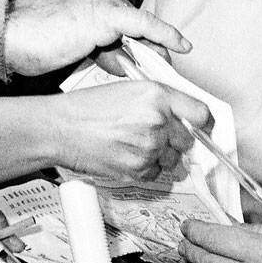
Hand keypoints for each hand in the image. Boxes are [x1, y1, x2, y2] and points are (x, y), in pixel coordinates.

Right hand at [3, 0, 191, 75]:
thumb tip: (124, 61)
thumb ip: (101, 45)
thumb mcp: (72, 40)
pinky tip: (181, 45)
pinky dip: (165, 35)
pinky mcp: (105, 12)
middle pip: (129, 17)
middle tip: (159, 61)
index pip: (117, 10)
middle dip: (142, 43)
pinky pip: (145, 24)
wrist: (6, 37)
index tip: (148, 50)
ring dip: (148, 47)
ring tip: (160, 64)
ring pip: (136, 24)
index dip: (132, 35)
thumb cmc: (28, 40)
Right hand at [50, 82, 212, 180]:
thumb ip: (161, 101)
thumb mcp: (129, 90)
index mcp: (157, 95)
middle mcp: (157, 120)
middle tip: (156, 135)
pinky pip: (156, 172)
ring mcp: (149, 146)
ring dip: (160, 155)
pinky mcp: (138, 168)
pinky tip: (127, 155)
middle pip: (189, 139)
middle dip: (176, 139)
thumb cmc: (86, 108)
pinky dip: (146, 167)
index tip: (202, 127)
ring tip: (134, 144)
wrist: (58, 129)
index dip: (203, 122)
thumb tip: (185, 115)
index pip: (201, 113)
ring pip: (173, 158)